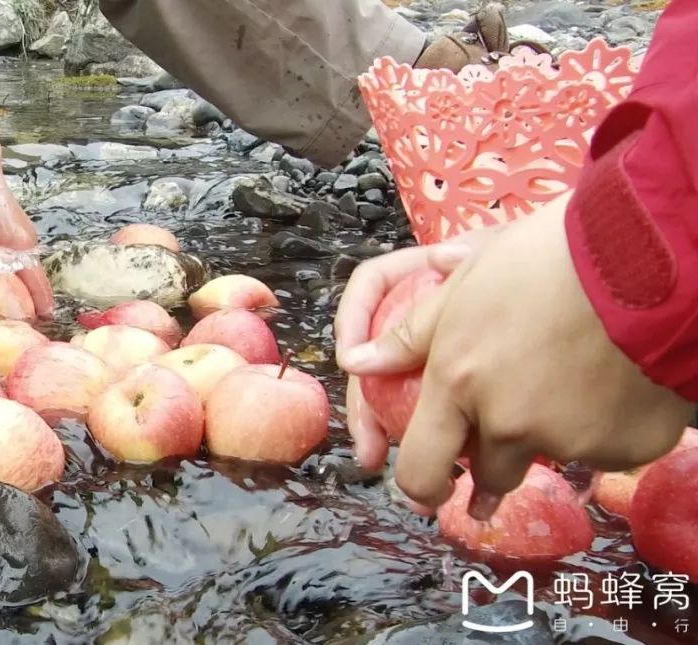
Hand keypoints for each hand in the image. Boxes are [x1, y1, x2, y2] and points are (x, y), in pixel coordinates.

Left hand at [338, 197, 693, 519]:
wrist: (646, 259)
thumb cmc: (545, 259)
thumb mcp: (464, 286)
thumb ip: (410, 335)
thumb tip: (356, 363)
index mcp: (459, 384)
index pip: (421, 469)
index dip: (421, 486)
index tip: (431, 487)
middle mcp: (508, 424)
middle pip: (488, 473)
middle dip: (490, 458)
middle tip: (510, 422)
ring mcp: (570, 440)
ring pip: (548, 459)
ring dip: (550, 435)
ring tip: (569, 380)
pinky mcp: (625, 448)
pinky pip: (604, 453)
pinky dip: (603, 429)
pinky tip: (613, 384)